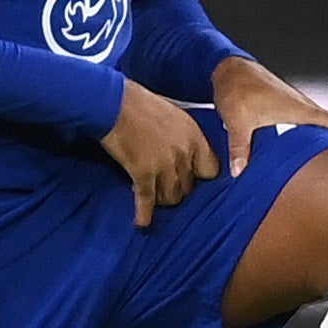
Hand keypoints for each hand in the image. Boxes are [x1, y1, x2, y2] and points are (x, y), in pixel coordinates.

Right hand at [101, 78, 218, 228]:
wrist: (115, 103)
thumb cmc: (142, 104)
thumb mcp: (175, 116)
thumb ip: (185, 137)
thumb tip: (187, 151)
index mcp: (195, 137)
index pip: (212, 170)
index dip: (202, 178)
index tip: (194, 180)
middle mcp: (184, 154)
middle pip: (190, 187)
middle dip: (179, 190)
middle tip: (168, 189)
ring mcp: (165, 166)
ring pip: (172, 197)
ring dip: (163, 199)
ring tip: (154, 198)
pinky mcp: (143, 174)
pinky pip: (147, 201)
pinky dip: (144, 215)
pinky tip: (142, 224)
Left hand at [211, 56, 327, 177]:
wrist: (230, 69)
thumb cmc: (237, 92)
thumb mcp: (237, 121)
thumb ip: (240, 147)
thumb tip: (239, 172)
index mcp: (299, 110)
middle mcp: (304, 107)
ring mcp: (298, 106)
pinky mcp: (289, 107)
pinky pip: (316, 121)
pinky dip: (327, 131)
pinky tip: (324, 143)